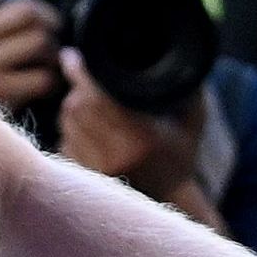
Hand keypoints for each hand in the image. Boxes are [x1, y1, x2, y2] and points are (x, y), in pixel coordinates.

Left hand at [57, 64, 210, 207]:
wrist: (170, 199)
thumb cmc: (181, 155)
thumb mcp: (193, 121)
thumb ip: (189, 90)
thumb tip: (183, 59)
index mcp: (141, 139)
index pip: (97, 98)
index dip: (80, 74)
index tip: (72, 57)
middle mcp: (115, 156)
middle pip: (76, 108)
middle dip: (75, 88)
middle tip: (79, 73)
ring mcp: (97, 170)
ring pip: (66, 125)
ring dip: (71, 108)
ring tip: (86, 100)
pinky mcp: (84, 178)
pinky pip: (63, 143)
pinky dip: (69, 129)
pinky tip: (85, 126)